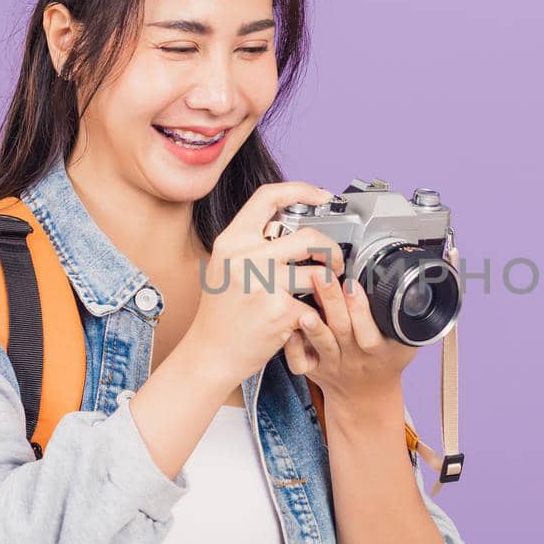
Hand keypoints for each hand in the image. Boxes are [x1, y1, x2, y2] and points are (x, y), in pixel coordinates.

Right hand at [176, 182, 343, 391]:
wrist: (210, 354)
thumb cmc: (221, 313)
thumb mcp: (226, 266)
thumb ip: (252, 244)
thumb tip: (291, 224)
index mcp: (231, 241)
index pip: (268, 197)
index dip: (300, 190)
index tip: (322, 196)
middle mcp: (245, 257)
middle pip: (308, 236)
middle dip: (331, 249)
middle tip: (334, 262)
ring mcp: (263, 284)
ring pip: (318, 273)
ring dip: (330, 284)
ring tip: (325, 293)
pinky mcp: (279, 312)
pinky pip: (315, 306)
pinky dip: (316, 315)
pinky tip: (306, 321)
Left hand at [283, 270, 417, 404]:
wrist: (366, 396)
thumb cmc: (385, 362)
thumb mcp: (405, 345)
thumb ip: (407, 321)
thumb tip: (414, 286)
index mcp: (378, 351)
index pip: (370, 332)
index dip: (361, 310)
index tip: (353, 284)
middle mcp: (353, 357)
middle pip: (342, 330)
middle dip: (332, 302)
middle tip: (322, 276)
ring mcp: (331, 363)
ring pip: (320, 343)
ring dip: (313, 325)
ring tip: (303, 308)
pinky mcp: (314, 368)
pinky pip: (299, 361)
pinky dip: (292, 344)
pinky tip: (288, 326)